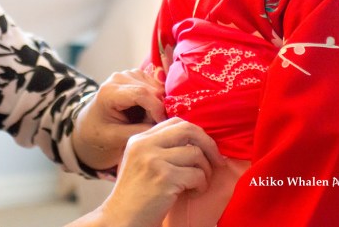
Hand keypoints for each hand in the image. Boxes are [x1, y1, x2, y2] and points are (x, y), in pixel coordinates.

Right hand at [68, 118, 223, 226]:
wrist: (121, 220)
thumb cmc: (135, 196)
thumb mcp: (140, 162)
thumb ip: (159, 147)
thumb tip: (195, 140)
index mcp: (139, 139)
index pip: (175, 122)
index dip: (196, 133)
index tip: (204, 148)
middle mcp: (145, 145)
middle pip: (188, 130)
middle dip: (208, 144)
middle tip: (217, 161)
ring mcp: (154, 160)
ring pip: (196, 153)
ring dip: (205, 171)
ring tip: (198, 184)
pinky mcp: (165, 178)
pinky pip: (197, 175)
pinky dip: (201, 186)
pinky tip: (191, 193)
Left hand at [72, 69, 166, 169]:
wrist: (91, 122)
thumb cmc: (99, 132)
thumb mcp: (114, 138)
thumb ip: (137, 132)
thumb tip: (162, 125)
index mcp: (109, 92)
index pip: (141, 94)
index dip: (156, 108)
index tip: (162, 124)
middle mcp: (119, 78)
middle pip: (151, 90)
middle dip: (158, 109)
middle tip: (153, 126)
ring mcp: (128, 74)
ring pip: (156, 88)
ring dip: (157, 105)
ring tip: (146, 120)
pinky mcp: (137, 75)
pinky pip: (156, 86)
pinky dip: (156, 100)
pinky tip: (146, 112)